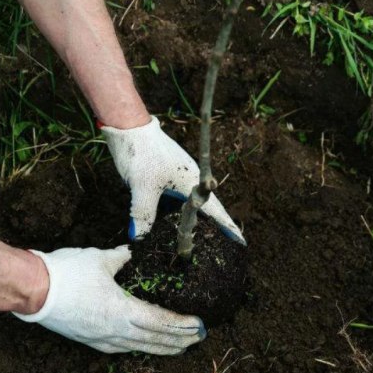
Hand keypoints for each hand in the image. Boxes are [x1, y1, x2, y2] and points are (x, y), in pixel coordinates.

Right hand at [13, 246, 205, 354]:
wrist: (31, 290)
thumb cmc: (66, 273)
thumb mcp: (101, 259)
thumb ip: (122, 258)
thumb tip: (132, 252)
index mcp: (122, 311)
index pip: (160, 321)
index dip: (181, 325)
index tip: (198, 325)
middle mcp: (114, 330)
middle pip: (154, 339)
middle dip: (178, 340)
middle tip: (197, 339)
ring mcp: (101, 338)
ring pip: (138, 347)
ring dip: (161, 347)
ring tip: (179, 347)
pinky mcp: (89, 339)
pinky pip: (120, 347)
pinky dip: (138, 347)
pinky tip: (144, 346)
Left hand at [101, 116, 243, 242]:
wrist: (130, 127)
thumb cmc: (142, 154)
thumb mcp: (142, 187)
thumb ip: (143, 213)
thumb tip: (139, 238)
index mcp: (192, 182)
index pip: (215, 210)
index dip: (227, 227)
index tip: (241, 241)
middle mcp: (190, 180)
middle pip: (205, 209)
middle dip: (214, 227)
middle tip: (223, 246)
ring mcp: (178, 177)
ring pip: (189, 205)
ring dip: (193, 221)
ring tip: (195, 240)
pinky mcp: (166, 175)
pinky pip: (176, 199)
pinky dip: (176, 213)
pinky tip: (168, 222)